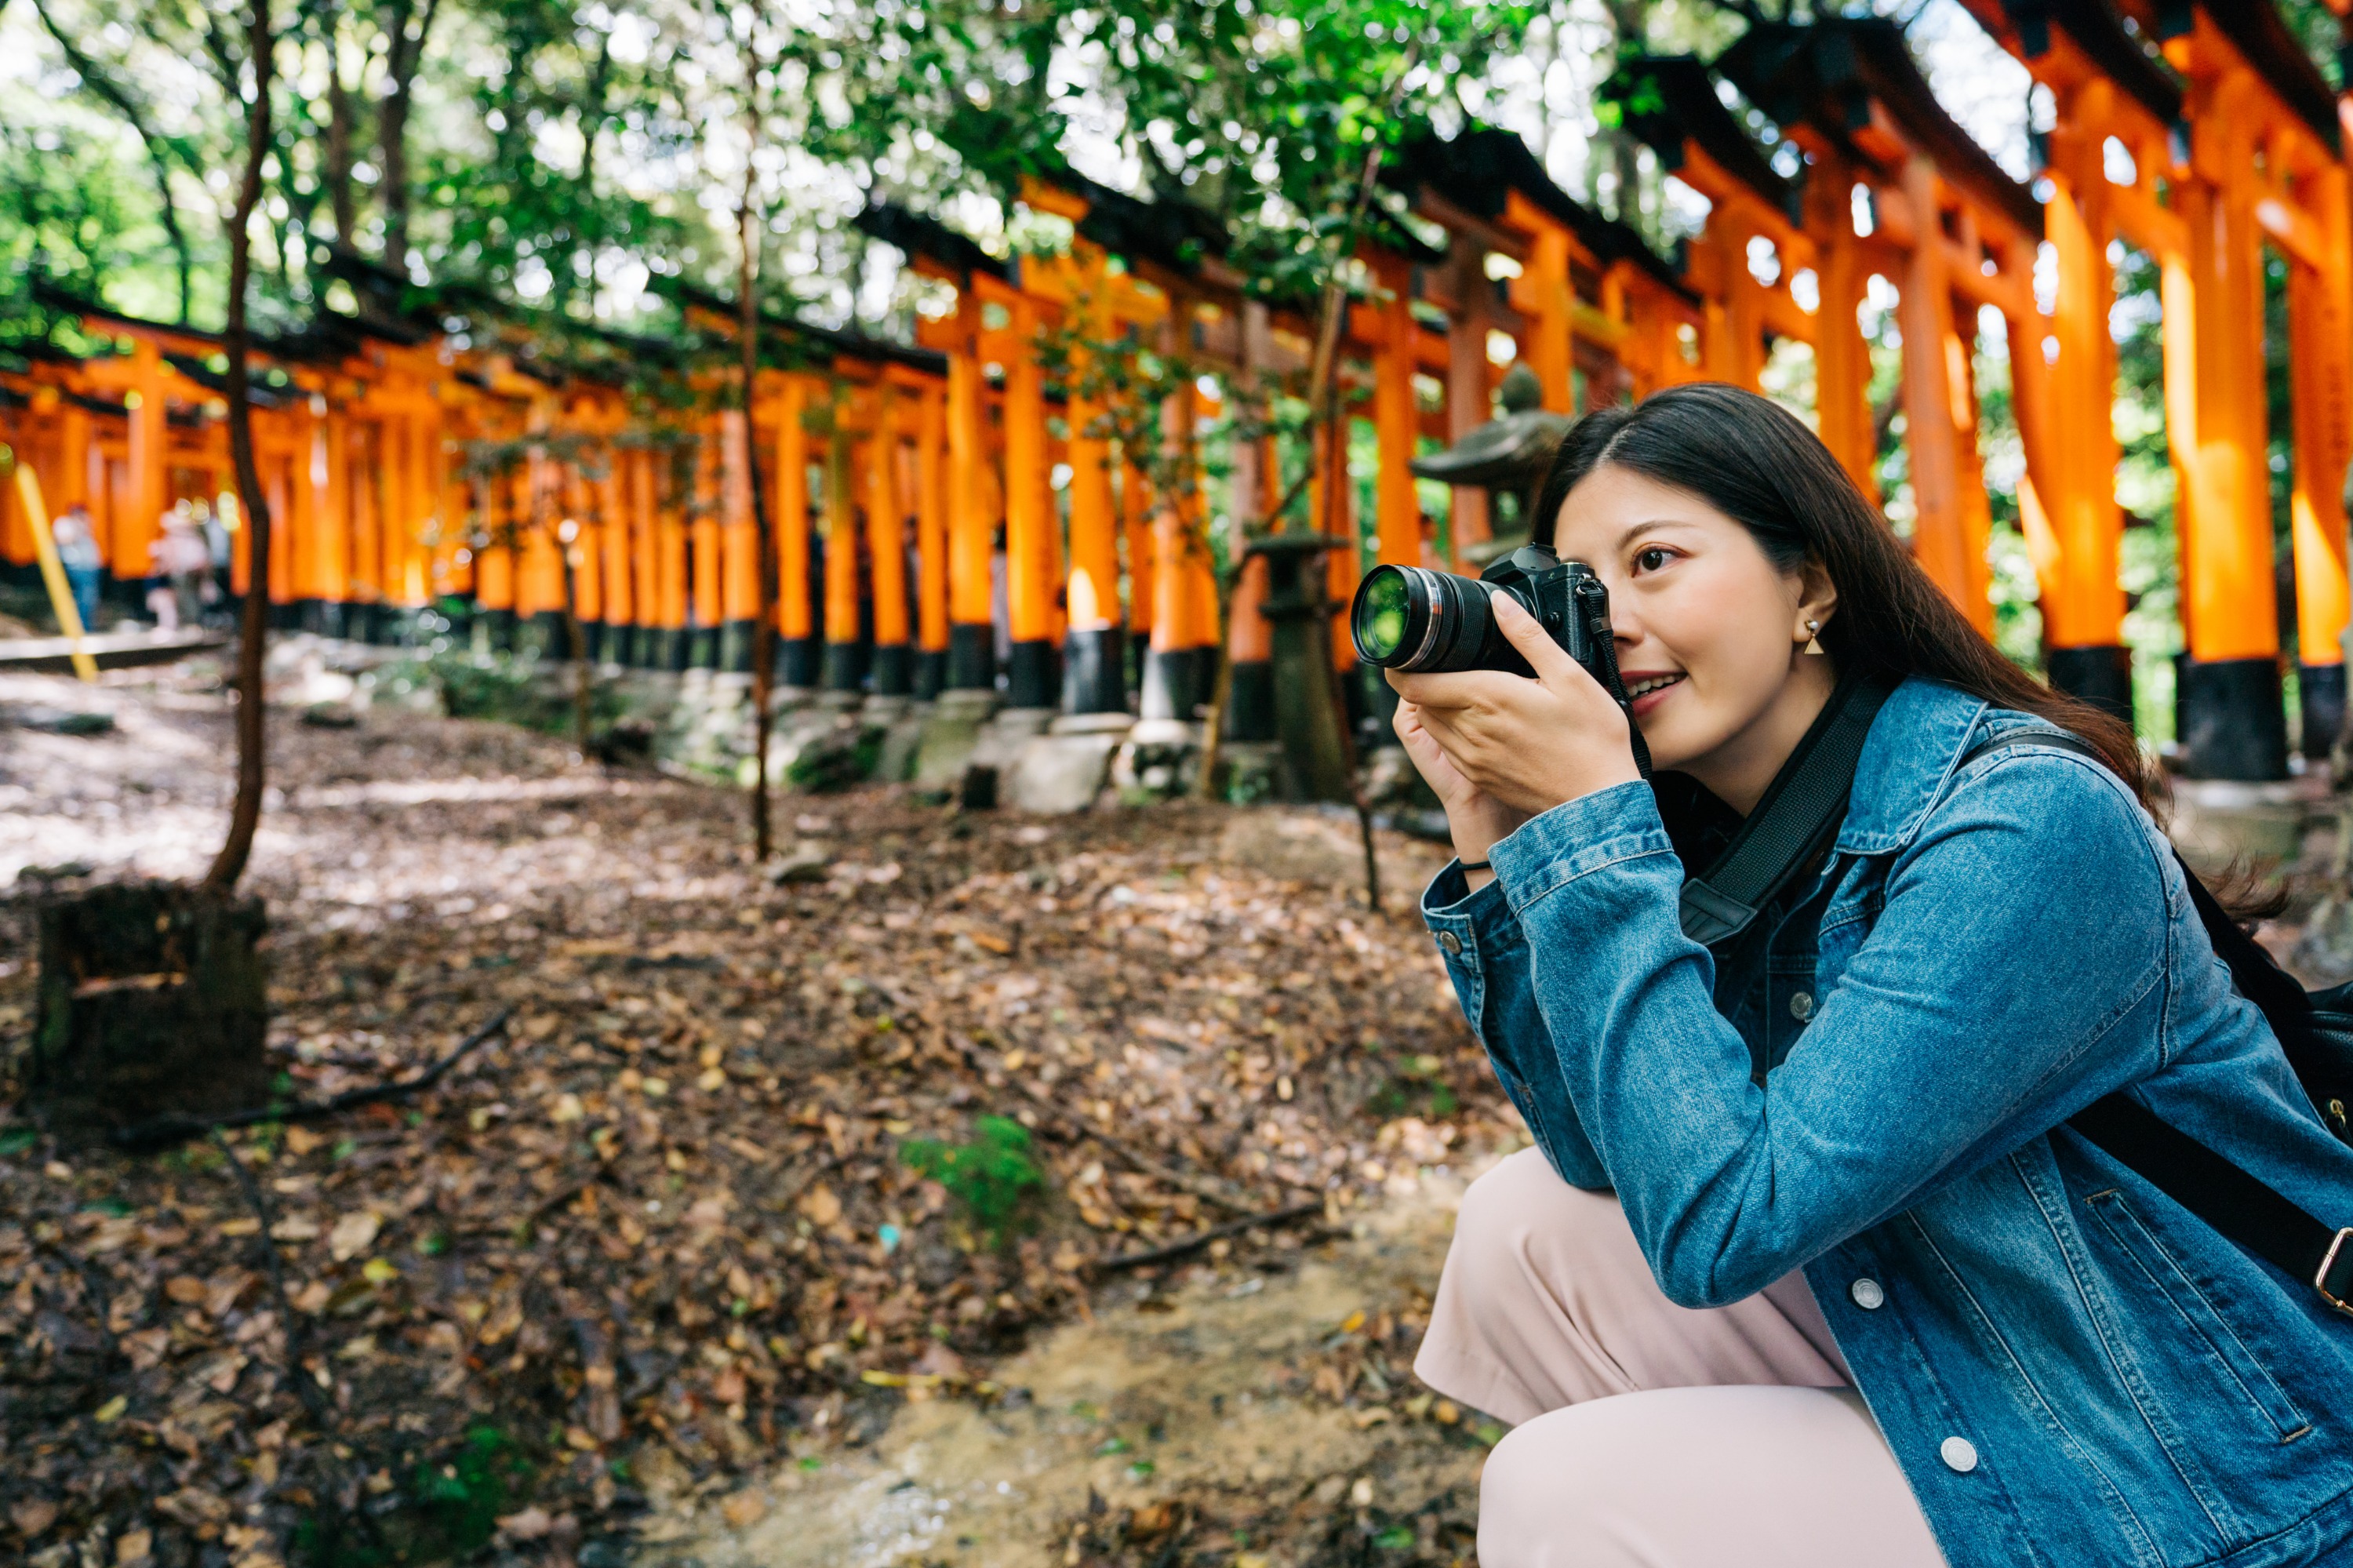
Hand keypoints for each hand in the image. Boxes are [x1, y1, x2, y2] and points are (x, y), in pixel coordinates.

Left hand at [1389, 592, 1643, 838]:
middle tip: (1444, 662)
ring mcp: (1472, 758)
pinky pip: (1448, 747)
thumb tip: (1500, 603)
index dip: (1400, 667)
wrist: (1597, 800)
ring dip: (1436, 705)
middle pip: (1421, 702)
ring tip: (1462, 688)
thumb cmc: (1591, 737)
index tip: (1405, 651)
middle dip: (1424, 680)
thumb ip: (1527, 636)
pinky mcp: (1479, 777)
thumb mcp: (1569, 675)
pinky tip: (1480, 721)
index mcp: (1487, 698)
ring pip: (1433, 724)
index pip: (1415, 684)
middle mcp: (1470, 730)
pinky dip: (1451, 729)